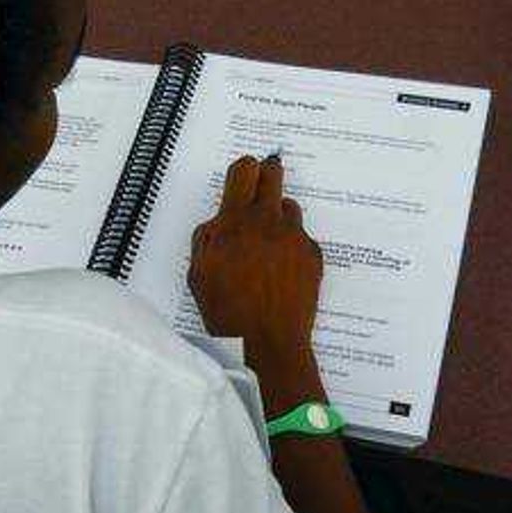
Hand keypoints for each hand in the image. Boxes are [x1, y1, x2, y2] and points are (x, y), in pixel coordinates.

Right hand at [188, 155, 322, 370]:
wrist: (267, 342)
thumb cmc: (229, 312)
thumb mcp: (199, 273)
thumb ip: (207, 238)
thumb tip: (219, 222)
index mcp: (235, 223)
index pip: (244, 171)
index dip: (244, 170)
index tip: (245, 174)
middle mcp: (267, 223)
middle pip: (272, 175)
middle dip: (265, 176)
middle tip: (261, 185)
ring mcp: (294, 237)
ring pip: (288, 206)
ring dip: (277, 214)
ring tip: (267, 240)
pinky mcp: (312, 254)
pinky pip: (301, 235)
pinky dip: (291, 244)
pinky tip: (281, 267)